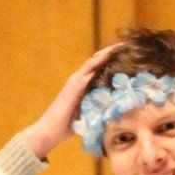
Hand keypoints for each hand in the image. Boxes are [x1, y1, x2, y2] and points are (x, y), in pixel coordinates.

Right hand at [17, 43, 122, 158]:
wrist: (48, 131)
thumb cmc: (66, 126)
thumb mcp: (86, 114)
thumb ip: (95, 107)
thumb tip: (111, 110)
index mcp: (81, 85)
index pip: (97, 67)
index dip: (109, 59)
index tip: (124, 53)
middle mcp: (77, 79)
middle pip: (96, 60)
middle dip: (110, 52)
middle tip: (126, 44)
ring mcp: (74, 82)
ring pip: (92, 63)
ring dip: (105, 54)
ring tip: (119, 47)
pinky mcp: (73, 89)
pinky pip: (86, 73)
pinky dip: (97, 65)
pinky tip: (108, 59)